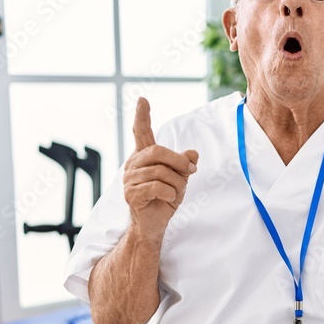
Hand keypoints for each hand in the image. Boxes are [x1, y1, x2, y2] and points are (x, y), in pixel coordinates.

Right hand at [123, 98, 198, 239]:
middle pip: (157, 151)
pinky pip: (157, 187)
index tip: (142, 100)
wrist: (154, 223)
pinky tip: (169, 198)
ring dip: (177, 182)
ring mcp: (129, 179)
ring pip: (160, 171)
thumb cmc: (165, 198)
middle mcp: (133, 164)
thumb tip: (193, 154)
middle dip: (178, 161)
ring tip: (177, 191)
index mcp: (144, 157)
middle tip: (190, 171)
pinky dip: (171, 193)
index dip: (142, 116)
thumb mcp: (180, 178)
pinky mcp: (131, 194)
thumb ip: (184, 164)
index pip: (141, 132)